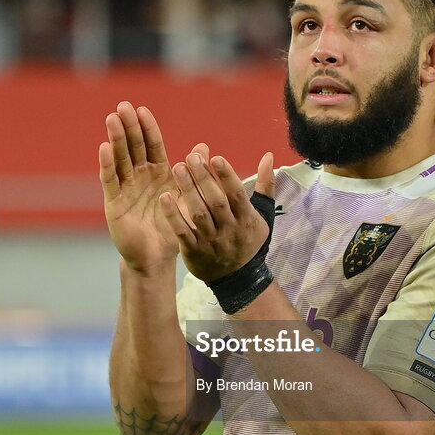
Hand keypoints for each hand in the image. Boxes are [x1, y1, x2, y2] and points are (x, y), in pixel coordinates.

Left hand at [159, 151, 274, 282]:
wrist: (238, 279)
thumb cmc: (249, 240)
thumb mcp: (262, 215)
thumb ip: (265, 186)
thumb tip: (269, 156)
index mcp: (246, 219)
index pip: (237, 194)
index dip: (227, 176)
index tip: (215, 158)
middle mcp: (230, 230)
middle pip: (216, 202)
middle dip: (203, 178)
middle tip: (191, 157)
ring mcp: (211, 242)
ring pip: (199, 214)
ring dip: (188, 190)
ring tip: (177, 168)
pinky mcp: (194, 251)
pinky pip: (182, 232)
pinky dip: (173, 215)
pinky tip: (165, 197)